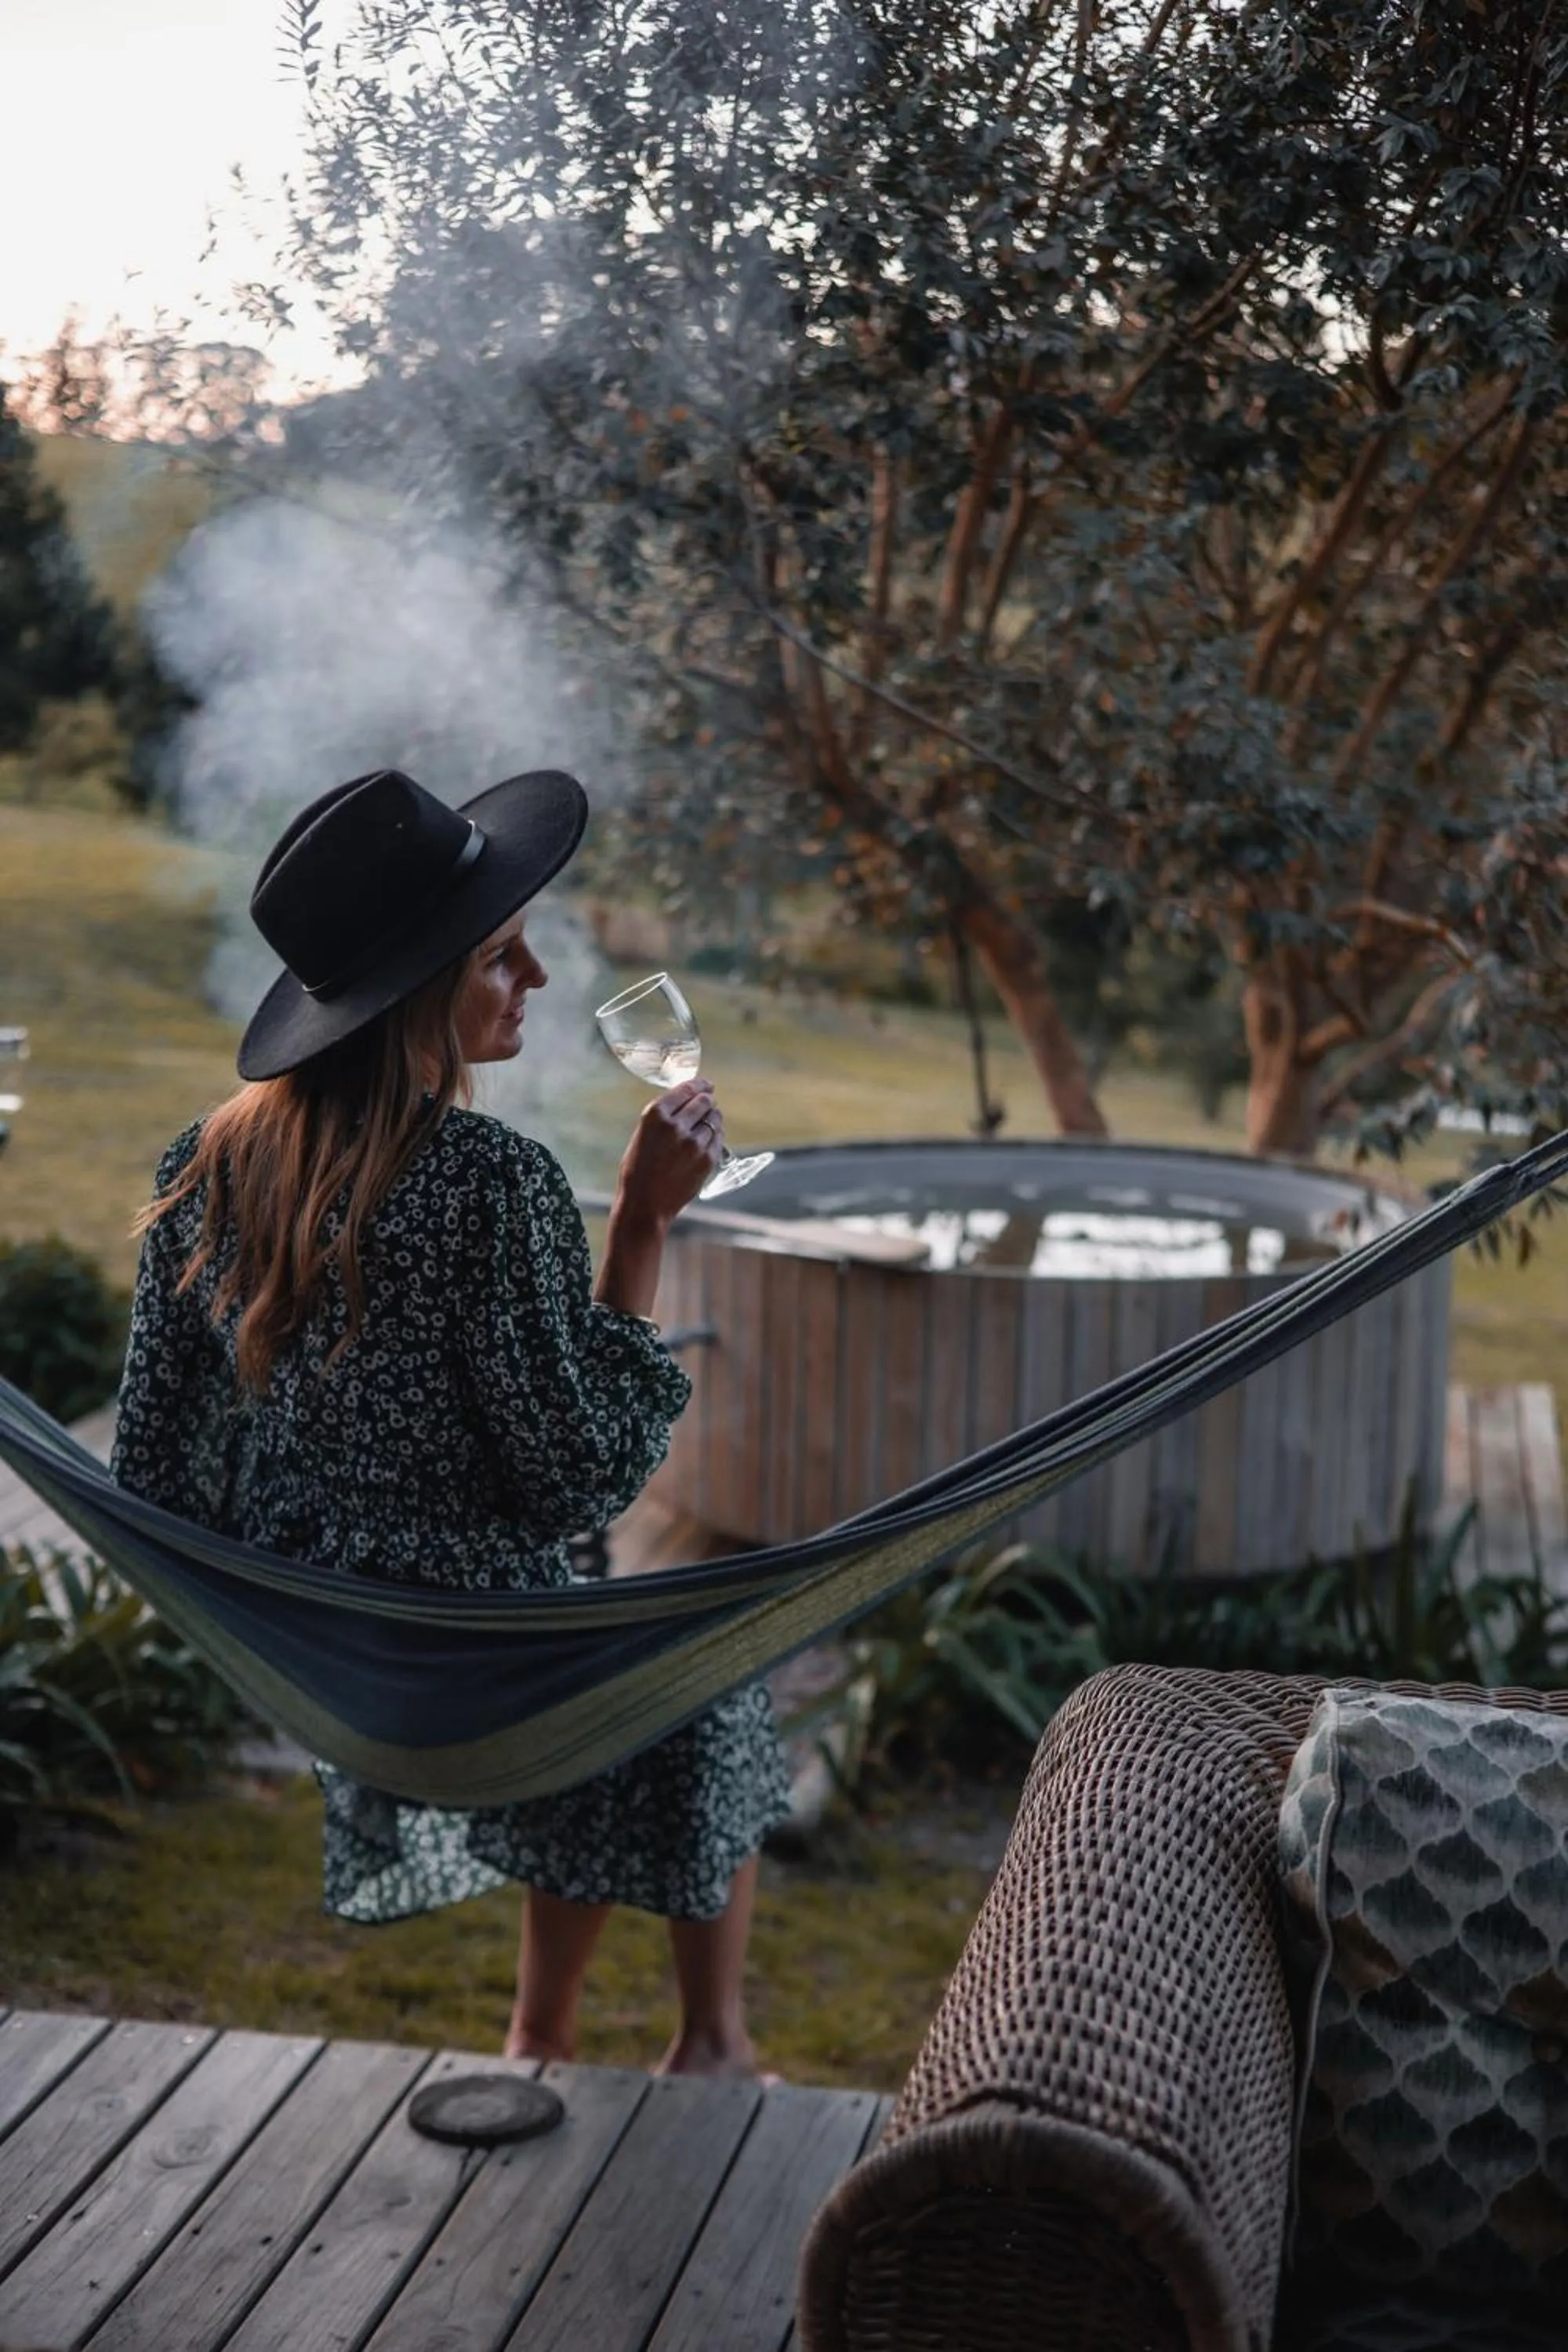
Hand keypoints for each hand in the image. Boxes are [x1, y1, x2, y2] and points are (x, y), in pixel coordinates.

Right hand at [613, 1077, 724, 1230]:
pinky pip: (718, 1138)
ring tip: (704, 1126)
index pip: (686, 1089)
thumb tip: (690, 1099)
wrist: (645, 1204)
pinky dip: (715, 1136)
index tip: (707, 1084)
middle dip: (707, 1101)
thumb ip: (665, 1116)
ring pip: (715, 1119)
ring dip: (712, 1118)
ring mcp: (694, 1143)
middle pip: (705, 1101)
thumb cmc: (639, 1169)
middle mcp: (676, 1125)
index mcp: (656, 1115)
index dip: (700, 1085)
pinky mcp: (707, 1159)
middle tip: (707, 1104)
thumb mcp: (643, 1134)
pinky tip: (706, 1141)